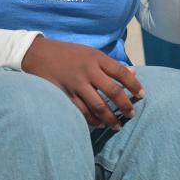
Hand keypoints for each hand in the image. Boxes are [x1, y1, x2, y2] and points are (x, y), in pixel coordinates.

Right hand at [21, 35, 144, 129]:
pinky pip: (81, 110)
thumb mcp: (90, 53)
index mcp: (96, 57)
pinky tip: (99, 124)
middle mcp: (88, 69)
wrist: (37, 53)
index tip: (142, 95)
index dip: (134, 85)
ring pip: (98, 104)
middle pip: (113, 91)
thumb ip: (111, 64)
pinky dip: (92, 119)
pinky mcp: (65, 93)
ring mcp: (76, 82)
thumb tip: (134, 73)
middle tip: (131, 114)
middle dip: (125, 105)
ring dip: (110, 117)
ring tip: (117, 126)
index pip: (121, 73)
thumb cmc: (67, 53)